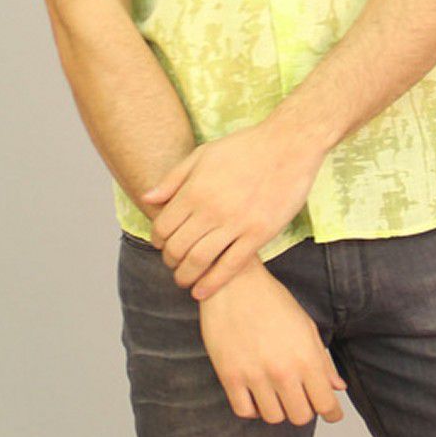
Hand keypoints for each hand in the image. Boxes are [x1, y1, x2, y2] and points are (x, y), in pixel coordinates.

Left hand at [140, 120, 323, 299]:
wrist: (288, 145)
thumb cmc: (245, 147)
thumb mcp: (204, 154)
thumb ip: (174, 178)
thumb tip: (147, 198)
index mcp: (195, 189)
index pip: (163, 227)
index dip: (157, 240)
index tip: (162, 244)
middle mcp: (211, 209)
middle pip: (177, 248)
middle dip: (170, 261)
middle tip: (173, 264)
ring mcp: (235, 223)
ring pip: (200, 261)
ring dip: (186, 276)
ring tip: (184, 279)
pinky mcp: (258, 234)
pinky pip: (230, 266)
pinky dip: (212, 283)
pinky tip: (202, 291)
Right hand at [198, 259, 346, 425]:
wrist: (234, 283)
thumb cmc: (272, 300)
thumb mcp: (306, 326)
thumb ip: (322, 361)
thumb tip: (338, 387)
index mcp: (306, 357)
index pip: (325, 403)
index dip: (332, 412)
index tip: (331, 412)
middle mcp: (282, 370)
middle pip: (300, 416)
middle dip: (305, 409)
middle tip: (301, 397)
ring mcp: (255, 375)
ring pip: (273, 418)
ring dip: (278, 409)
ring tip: (277, 393)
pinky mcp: (230, 376)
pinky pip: (245, 412)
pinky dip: (253, 409)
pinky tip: (256, 395)